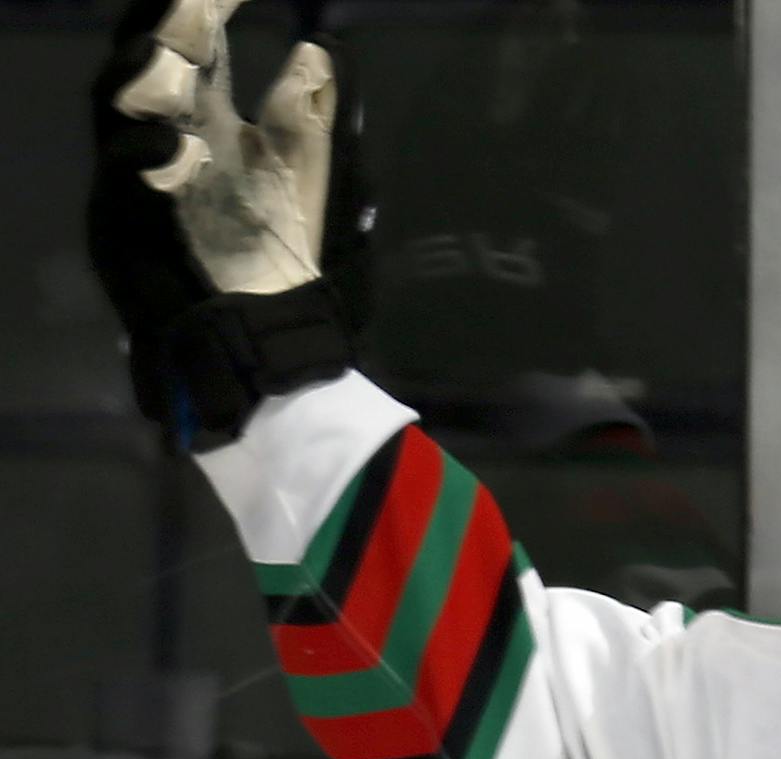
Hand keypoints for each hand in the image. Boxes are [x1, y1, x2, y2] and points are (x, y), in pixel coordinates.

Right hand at [87, 0, 370, 447]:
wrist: (279, 358)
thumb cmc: (299, 275)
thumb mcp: (320, 186)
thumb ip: (315, 119)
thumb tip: (319, 46)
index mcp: (213, 131)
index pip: (195, 52)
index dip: (204, 8)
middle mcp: (168, 150)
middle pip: (142, 68)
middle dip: (162, 27)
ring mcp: (142, 191)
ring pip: (116, 115)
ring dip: (146, 79)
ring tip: (181, 50)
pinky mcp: (129, 236)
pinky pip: (123, 185)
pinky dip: (147, 159)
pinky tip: (179, 146)